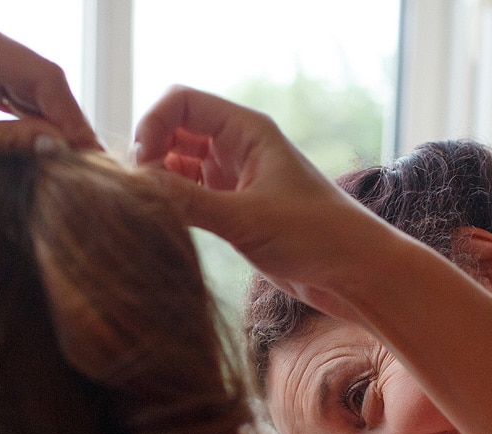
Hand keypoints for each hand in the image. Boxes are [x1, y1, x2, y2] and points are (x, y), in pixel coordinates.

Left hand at [0, 11, 99, 180]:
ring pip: (30, 87)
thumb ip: (3, 142)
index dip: (74, 121)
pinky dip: (28, 121)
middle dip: (67, 123)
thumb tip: (61, 149)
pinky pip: (9, 92)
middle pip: (42, 79)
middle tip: (92, 172)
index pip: (43, 76)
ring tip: (73, 168)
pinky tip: (43, 152)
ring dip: (50, 124)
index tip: (94, 163)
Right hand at [133, 86, 402, 322]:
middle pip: (173, 131)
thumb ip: (189, 201)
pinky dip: (172, 204)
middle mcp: (238, 147)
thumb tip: (136, 187)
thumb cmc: (316, 236)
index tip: (142, 166)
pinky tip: (164, 224)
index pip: (181, 102)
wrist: (355, 272)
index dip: (152, 125)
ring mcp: (234, 178)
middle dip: (149, 154)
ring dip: (158, 182)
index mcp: (247, 130)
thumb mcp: (246, 219)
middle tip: (140, 194)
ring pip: (177, 164)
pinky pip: (189, 195)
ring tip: (150, 212)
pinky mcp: (233, 209)